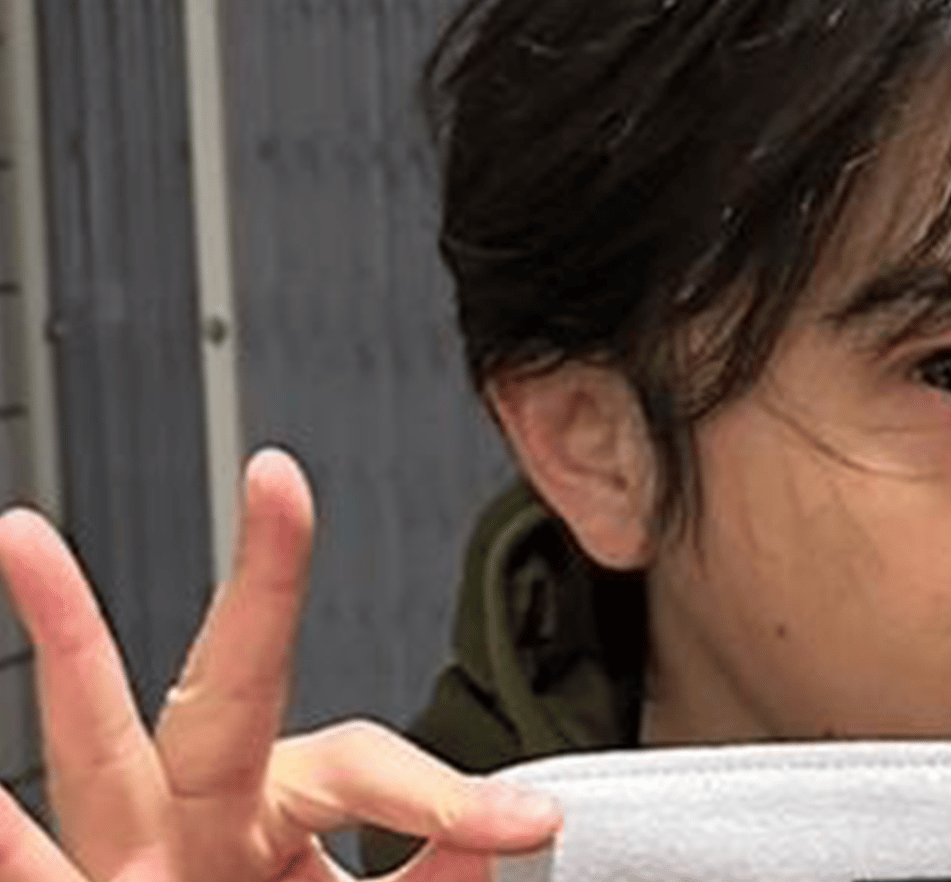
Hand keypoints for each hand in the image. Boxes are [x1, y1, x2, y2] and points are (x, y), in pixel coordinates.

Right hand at [0, 449, 561, 880]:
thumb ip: (430, 870)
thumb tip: (501, 831)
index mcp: (273, 811)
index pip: (366, 766)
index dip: (451, 793)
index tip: (530, 817)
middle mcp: (201, 822)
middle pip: (234, 687)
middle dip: (260, 586)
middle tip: (279, 477)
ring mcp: (137, 867)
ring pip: (98, 756)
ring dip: (67, 645)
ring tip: (25, 535)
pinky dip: (11, 848)